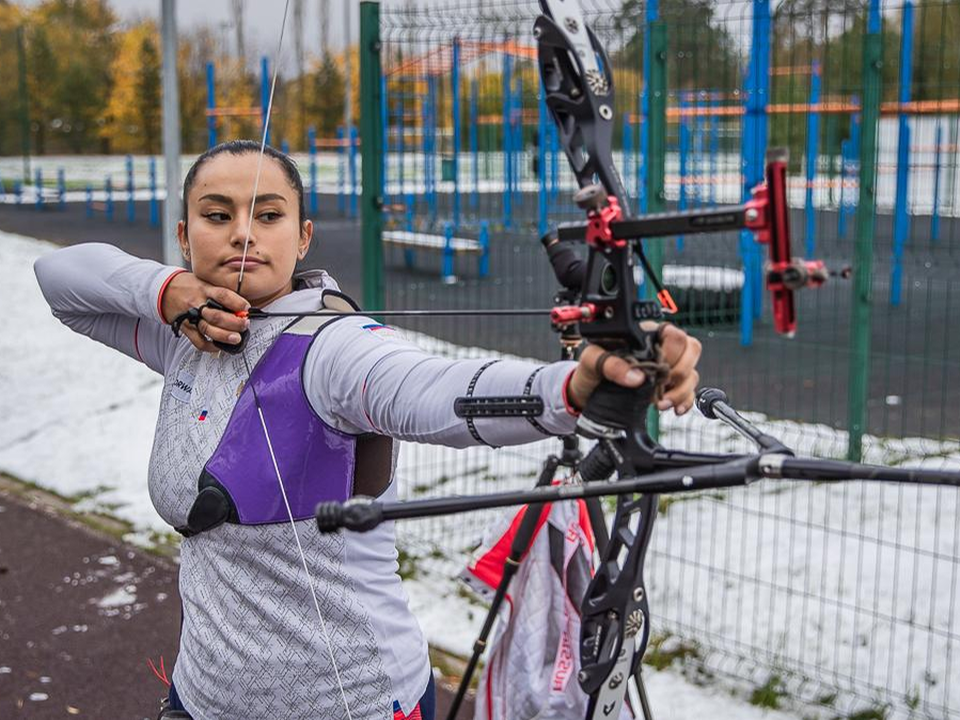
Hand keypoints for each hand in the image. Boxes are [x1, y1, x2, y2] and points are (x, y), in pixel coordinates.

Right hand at [160, 272, 249, 352]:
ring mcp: (191, 317)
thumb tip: (243, 306)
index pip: (223, 295)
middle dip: (234, 323)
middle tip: (245, 324)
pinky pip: (198, 341)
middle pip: (217, 316)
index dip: (237, 303)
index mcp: (205, 289)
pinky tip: (220, 346)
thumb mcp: (206, 282)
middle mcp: (197, 303)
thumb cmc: (190, 286)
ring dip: (224, 336)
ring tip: (237, 338)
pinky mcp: (186, 328)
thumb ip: (221, 293)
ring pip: (208, 330)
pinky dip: (210, 346)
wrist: (165, 290)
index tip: (247, 308)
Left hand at [566, 324, 701, 414]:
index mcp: (644, 335)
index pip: (674, 334)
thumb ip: (610, 364)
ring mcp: (666, 368)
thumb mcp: (592, 360)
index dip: (672, 351)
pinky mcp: (668, 387)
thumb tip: (636, 377)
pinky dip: (686, 401)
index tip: (657, 367)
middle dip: (680, 372)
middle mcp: (660, 348)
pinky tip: (675, 409)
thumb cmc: (590, 369)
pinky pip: (689, 392)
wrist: (586, 392)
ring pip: (691, 373)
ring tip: (661, 403)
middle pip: (691, 350)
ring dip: (681, 391)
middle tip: (660, 386)